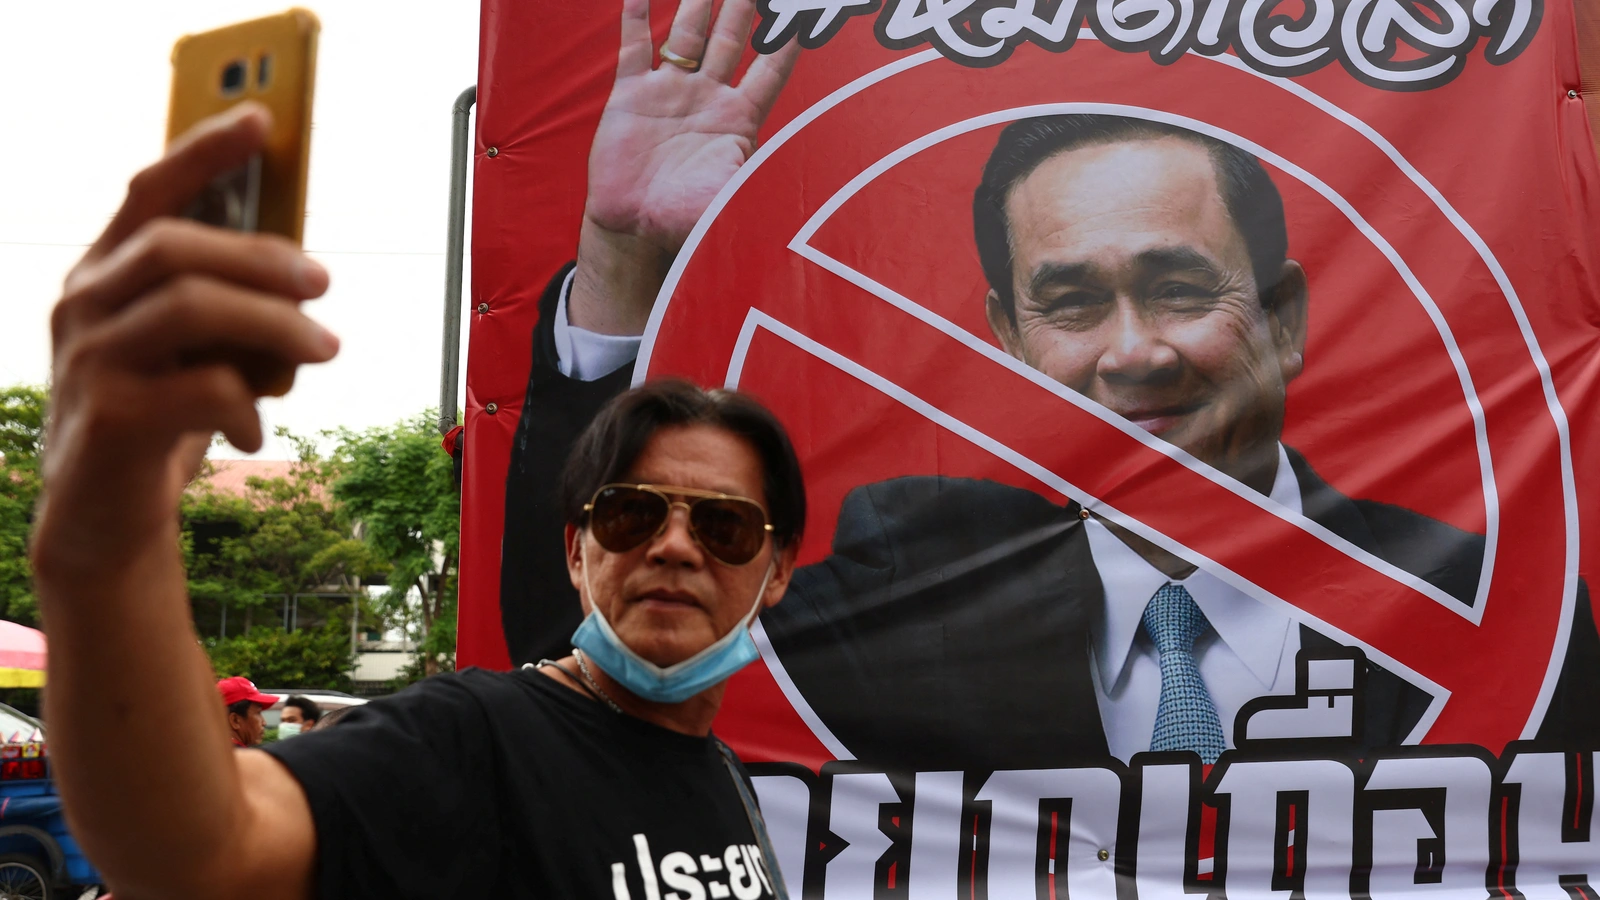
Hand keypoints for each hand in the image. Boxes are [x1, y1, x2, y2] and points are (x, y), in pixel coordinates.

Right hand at [34, 103, 336, 579]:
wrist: (104, 521)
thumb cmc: (160, 421)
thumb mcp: (195, 352)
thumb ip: (228, 307)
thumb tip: (305, 274)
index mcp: (105, 275)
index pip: (150, 192)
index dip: (203, 152)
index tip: (261, 121)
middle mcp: (84, 307)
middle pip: (176, 247)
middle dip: (264, 260)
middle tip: (324, 286)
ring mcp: (88, 362)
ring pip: (190, 308)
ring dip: (275, 326)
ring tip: (323, 350)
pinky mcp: (108, 421)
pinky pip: (201, 389)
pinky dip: (247, 405)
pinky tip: (253, 430)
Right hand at [570, 0, 798, 333]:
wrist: (633, 227)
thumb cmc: (683, 220)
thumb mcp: (728, 199)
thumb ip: (752, 180)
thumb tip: (792, 192)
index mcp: (737, 119)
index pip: (771, 70)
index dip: (787, 42)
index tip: (803, 12)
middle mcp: (706, 98)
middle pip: (732, 38)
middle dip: (745, 6)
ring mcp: (669, 92)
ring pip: (688, 34)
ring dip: (698, 2)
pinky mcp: (631, 95)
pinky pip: (634, 48)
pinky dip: (635, 17)